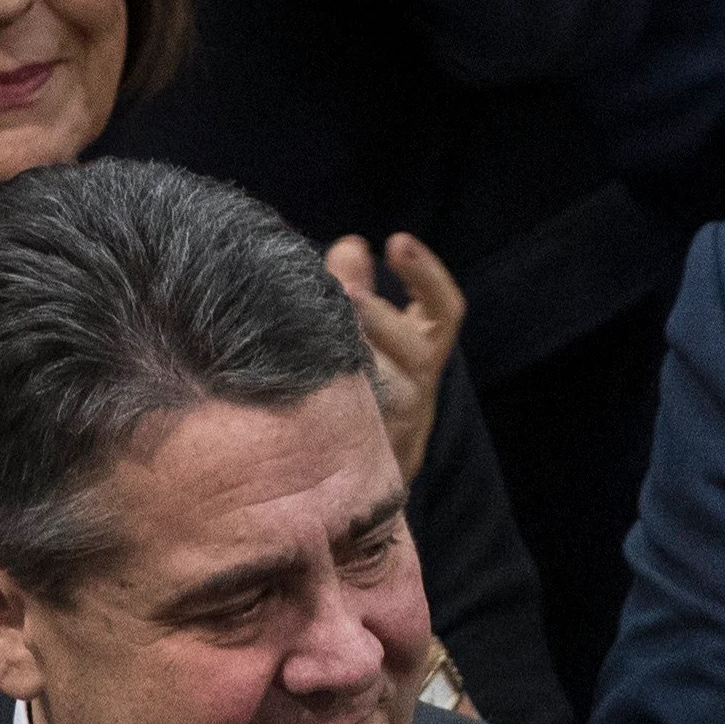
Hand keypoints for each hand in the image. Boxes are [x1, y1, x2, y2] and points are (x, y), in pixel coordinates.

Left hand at [327, 233, 465, 483]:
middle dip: (378, 319)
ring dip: (352, 361)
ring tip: (313, 337)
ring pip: (384, 390)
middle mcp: (417, 388)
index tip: (396, 242)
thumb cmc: (366, 387)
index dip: (425, 276)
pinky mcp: (364, 455)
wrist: (359, 482)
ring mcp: (394, 424)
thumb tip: (352, 244)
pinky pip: (349, 427)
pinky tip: (281, 377)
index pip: (443, 310)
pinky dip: (319, 401)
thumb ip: (359, 291)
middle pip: (414, 352)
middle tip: (345, 292)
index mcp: (423, 353)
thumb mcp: (372, 338)